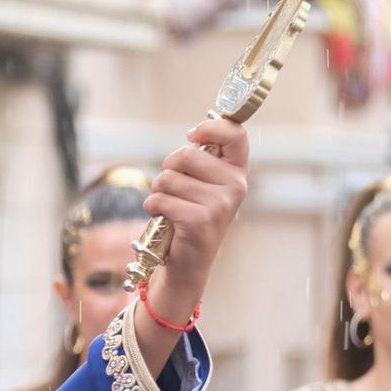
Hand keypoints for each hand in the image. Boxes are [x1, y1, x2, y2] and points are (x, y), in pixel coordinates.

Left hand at [142, 117, 250, 322]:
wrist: (188, 263)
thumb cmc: (190, 216)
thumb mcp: (202, 185)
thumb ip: (203, 160)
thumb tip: (196, 134)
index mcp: (237, 172)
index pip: (235, 134)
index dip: (211, 127)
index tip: (192, 134)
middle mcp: (236, 186)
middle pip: (186, 154)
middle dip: (168, 169)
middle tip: (174, 189)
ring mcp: (220, 204)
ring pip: (167, 178)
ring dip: (158, 192)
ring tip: (171, 208)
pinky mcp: (200, 221)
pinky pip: (159, 199)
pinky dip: (153, 208)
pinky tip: (165, 220)